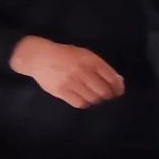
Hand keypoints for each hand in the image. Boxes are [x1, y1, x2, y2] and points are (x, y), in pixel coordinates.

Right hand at [10, 36, 124, 108]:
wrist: (40, 57)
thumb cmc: (65, 55)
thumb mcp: (84, 54)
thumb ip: (100, 66)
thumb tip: (118, 80)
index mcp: (91, 60)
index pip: (111, 77)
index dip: (118, 87)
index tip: (119, 91)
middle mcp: (83, 71)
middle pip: (104, 91)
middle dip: (109, 96)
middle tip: (108, 97)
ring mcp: (72, 82)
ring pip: (93, 98)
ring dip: (97, 100)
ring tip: (96, 97)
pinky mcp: (62, 92)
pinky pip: (80, 103)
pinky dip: (85, 103)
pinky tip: (85, 99)